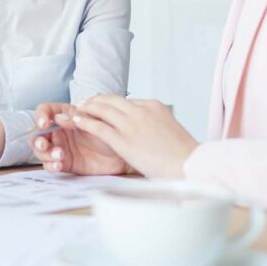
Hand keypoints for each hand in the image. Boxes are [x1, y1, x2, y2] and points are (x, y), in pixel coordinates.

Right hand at [30, 102, 126, 175]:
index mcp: (64, 115)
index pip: (44, 111)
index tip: (44, 124)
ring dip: (46, 153)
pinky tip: (59, 164)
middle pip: (37, 134)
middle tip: (44, 144)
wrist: (122, 152)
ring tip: (59, 155)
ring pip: (41, 151)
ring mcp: (61, 147)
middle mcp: (59, 131)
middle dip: (37, 139)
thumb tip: (58, 118)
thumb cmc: (110, 131)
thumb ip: (77, 119)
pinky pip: (51, 165)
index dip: (40, 116)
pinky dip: (51, 165)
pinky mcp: (65, 163)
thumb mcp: (94, 120)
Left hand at [70, 94, 198, 178]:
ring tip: (77, 110)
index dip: (110, 102)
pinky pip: (99, 127)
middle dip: (95, 100)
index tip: (102, 105)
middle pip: (111, 99)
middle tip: (85, 103)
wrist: (190, 165)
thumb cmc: (183, 154)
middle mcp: (140, 111)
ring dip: (87, 108)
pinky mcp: (124, 140)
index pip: (126, 100)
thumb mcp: (170, 128)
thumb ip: (155, 123)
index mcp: (153, 106)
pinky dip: (85, 122)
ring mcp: (131, 125)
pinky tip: (76, 121)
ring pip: (102, 109)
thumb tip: (147, 127)